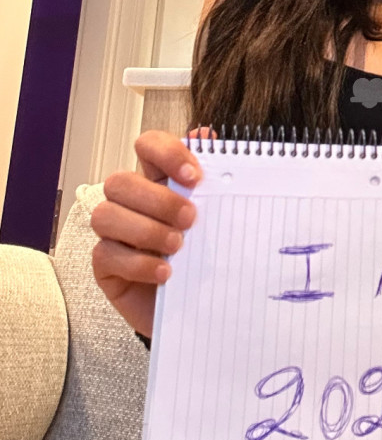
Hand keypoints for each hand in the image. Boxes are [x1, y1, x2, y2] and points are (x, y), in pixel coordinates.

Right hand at [90, 129, 214, 336]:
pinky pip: (106, 254)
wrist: (202, 304)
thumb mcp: (218, 217)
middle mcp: (133, 203)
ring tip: (178, 246)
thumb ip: (213, 178)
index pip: (147, 146)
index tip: (194, 176)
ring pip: (106, 214)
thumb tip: (207, 135)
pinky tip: (166, 272)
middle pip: (120, 181)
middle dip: (157, 199)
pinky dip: (138, 263)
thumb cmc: (206, 255)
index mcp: (160, 180)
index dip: (165, 153)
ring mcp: (116, 234)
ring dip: (145, 229)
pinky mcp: (107, 265)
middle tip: (190, 218)